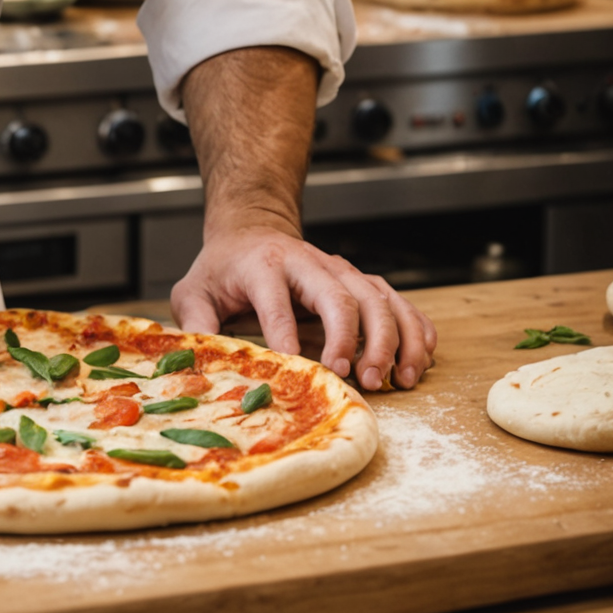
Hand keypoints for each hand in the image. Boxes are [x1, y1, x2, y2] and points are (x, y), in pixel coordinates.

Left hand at [171, 218, 437, 389]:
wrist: (250, 231)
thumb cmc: (223, 269)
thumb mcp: (193, 291)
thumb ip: (196, 325)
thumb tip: (204, 367)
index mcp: (263, 265)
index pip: (278, 303)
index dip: (290, 339)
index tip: (305, 373)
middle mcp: (308, 263)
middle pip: (342, 296)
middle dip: (356, 341)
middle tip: (362, 381)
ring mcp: (339, 270)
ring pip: (379, 298)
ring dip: (395, 340)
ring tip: (398, 380)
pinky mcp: (360, 280)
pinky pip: (399, 301)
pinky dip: (415, 329)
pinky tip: (418, 361)